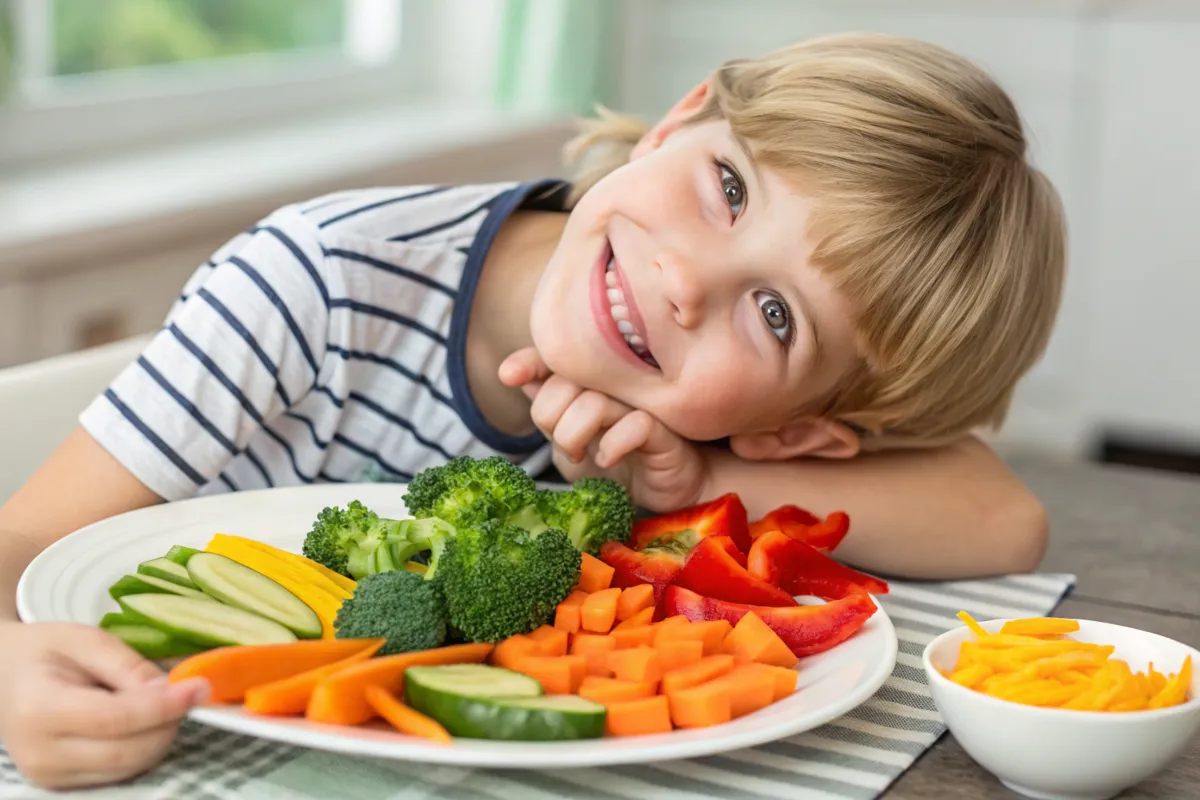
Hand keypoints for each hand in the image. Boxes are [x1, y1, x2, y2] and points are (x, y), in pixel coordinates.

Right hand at [0, 621, 209, 789]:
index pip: (115, 718)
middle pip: (127, 752)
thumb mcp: (83, 639)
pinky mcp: (62, 786)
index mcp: (40, 709)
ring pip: (129, 767)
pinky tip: (143, 722)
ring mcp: (50, 776)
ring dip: (160, 736)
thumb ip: (127, 665)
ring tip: (161, 703)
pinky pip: (120, 773)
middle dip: (170, 723)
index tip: (200, 687)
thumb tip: (170, 689)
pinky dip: (143, 748)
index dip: (164, 706)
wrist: (3, 680)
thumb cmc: (43, 653)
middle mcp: (41, 753)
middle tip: (189, 692)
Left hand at [499, 347, 707, 512]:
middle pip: (566, 382)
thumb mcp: (569, 439)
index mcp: (591, 381)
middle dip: (550, 417)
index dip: (530, 362)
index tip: (510, 375)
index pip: (556, 358)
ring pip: (593, 403)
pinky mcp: (663, 430)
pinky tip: (607, 459)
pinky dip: (612, 445)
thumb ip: (548, 408)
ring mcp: (639, 403)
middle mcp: (614, 384)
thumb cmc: (616, 459)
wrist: (664, 487)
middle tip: (563, 443)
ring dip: (575, 435)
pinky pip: (632, 426)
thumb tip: (514, 374)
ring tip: (583, 455)